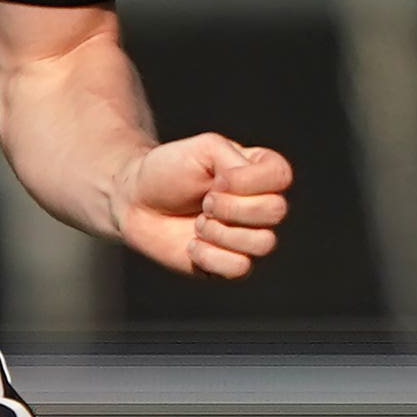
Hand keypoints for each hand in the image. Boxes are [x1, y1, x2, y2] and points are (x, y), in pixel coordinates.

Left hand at [110, 132, 289, 279]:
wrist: (134, 201)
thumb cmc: (168, 170)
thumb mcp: (204, 148)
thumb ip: (234, 160)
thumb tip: (247, 194)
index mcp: (258, 173)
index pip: (282, 176)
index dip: (249, 181)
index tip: (218, 178)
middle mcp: (259, 206)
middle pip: (275, 211)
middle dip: (232, 207)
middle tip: (204, 202)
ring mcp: (247, 237)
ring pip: (263, 243)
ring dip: (222, 233)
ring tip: (198, 224)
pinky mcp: (228, 264)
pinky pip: (240, 268)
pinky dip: (210, 256)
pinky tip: (192, 245)